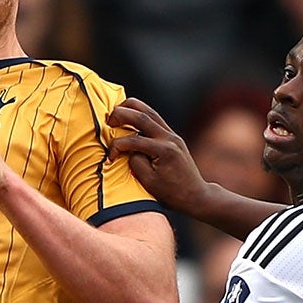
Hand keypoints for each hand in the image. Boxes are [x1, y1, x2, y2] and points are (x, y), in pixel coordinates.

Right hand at [106, 97, 210, 215]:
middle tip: (108, 120)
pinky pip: (155, 119)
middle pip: (143, 116)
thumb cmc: (172, 193)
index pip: (134, 140)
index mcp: (164, 150)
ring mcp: (173, 136)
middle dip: (122, 114)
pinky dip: (141, 114)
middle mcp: (170, 138)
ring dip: (131, 108)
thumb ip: (135, 162)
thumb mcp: (149, 182)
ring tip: (116, 110)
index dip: (117, 146)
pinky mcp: (173, 137)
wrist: (195, 195)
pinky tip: (130, 115)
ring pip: (150, 112)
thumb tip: (127, 149)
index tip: (110, 157)